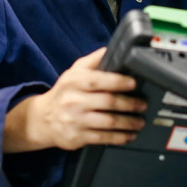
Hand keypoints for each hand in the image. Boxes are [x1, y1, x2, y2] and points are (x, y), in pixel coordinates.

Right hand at [3, 48, 146, 151]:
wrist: (43, 119)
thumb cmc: (65, 92)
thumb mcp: (74, 72)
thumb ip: (94, 60)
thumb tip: (112, 49)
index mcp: (74, 82)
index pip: (97, 80)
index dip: (117, 81)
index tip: (133, 83)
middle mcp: (73, 101)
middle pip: (107, 102)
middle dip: (129, 104)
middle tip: (143, 104)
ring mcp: (75, 120)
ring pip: (108, 122)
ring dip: (128, 122)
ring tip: (140, 121)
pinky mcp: (77, 137)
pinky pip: (103, 138)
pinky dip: (119, 137)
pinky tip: (129, 135)